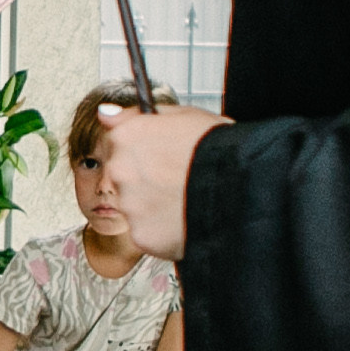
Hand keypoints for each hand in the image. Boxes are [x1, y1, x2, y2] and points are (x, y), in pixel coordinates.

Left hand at [93, 103, 228, 261]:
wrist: (243, 188)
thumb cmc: (219, 148)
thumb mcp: (184, 116)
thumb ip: (137, 116)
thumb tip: (106, 114)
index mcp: (127, 137)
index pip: (115, 143)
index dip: (140, 150)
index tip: (157, 156)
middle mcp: (120, 170)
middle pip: (122, 176)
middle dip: (144, 179)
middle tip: (176, 181)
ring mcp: (129, 205)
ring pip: (135, 207)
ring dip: (154, 206)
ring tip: (186, 200)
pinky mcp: (142, 235)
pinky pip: (149, 233)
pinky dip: (164, 230)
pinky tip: (187, 220)